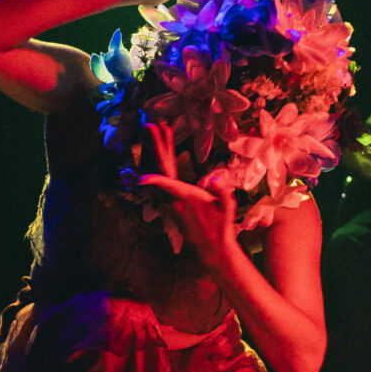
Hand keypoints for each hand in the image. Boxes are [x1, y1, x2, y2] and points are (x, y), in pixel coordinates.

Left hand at [135, 121, 240, 258]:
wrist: (211, 245)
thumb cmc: (221, 225)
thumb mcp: (227, 208)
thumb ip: (221, 191)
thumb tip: (213, 178)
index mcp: (186, 199)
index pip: (170, 187)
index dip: (157, 181)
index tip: (143, 176)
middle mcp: (173, 198)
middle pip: (160, 170)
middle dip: (154, 147)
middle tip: (148, 126)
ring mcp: (169, 199)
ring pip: (158, 171)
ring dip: (156, 149)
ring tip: (153, 128)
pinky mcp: (170, 199)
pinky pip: (161, 176)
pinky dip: (160, 159)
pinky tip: (160, 148)